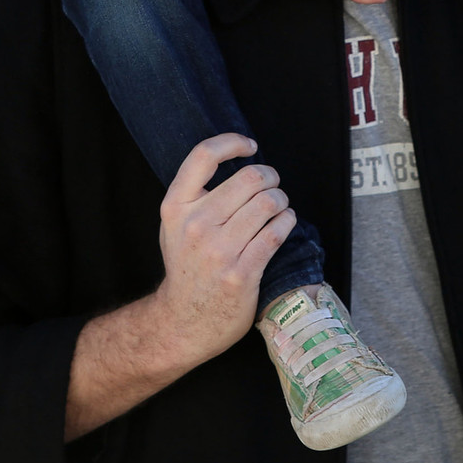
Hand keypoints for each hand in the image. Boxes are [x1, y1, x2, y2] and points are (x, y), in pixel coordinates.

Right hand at [151, 133, 295, 364]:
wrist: (183, 321)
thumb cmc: (186, 265)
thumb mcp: (174, 224)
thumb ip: (194, 192)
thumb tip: (235, 156)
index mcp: (175, 207)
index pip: (203, 155)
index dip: (232, 142)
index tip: (250, 146)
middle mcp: (195, 225)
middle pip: (249, 178)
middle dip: (270, 176)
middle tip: (272, 184)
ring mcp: (218, 251)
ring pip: (268, 203)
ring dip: (281, 200)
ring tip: (278, 206)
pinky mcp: (241, 273)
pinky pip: (276, 232)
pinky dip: (287, 221)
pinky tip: (285, 222)